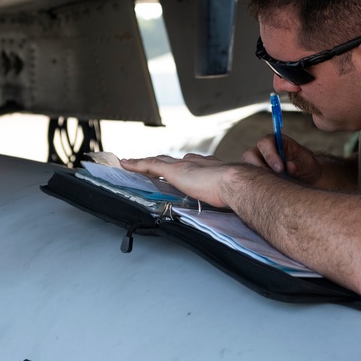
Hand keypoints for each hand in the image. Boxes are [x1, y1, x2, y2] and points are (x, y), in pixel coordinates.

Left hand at [120, 153, 234, 207]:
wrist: (233, 182)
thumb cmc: (234, 189)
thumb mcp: (227, 190)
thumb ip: (224, 193)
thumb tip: (228, 200)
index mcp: (208, 166)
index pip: (190, 164)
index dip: (182, 166)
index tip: (179, 169)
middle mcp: (194, 162)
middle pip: (172, 160)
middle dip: (162, 162)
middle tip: (152, 164)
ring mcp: (182, 165)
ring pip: (158, 161)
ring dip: (144, 163)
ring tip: (132, 164)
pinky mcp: (172, 170)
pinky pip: (149, 165)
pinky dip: (136, 164)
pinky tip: (125, 164)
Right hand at [242, 134, 320, 184]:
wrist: (308, 180)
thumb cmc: (308, 167)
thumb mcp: (308, 164)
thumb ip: (300, 164)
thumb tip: (289, 167)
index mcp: (276, 141)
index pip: (265, 142)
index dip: (270, 154)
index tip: (280, 169)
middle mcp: (263, 151)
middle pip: (250, 155)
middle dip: (259, 168)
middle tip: (274, 181)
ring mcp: (257, 164)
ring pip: (247, 170)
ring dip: (257, 179)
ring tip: (272, 189)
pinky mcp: (255, 177)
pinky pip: (249, 182)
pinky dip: (257, 188)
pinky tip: (269, 194)